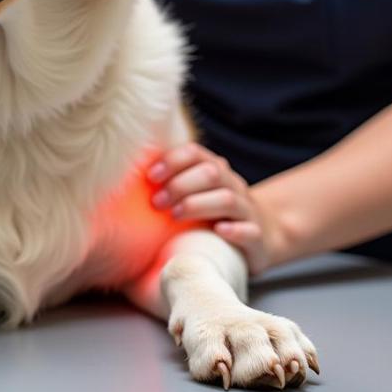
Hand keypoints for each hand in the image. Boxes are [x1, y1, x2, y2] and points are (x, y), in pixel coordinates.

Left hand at [148, 143, 282, 275]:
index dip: (172, 160)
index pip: (195, 153)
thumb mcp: (196, 193)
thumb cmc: (214, 213)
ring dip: (198, 205)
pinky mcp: (257, 238)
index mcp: (215, 170)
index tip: (151, 176)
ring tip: (175, 216)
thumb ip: (172, 183)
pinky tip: (218, 231)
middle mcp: (233, 185)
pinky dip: (234, 230)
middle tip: (157, 203)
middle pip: (211, 173)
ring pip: (228, 199)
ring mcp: (247, 210)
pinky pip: (250, 230)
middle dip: (180, 185)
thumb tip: (128, 178)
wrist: (262, 235)